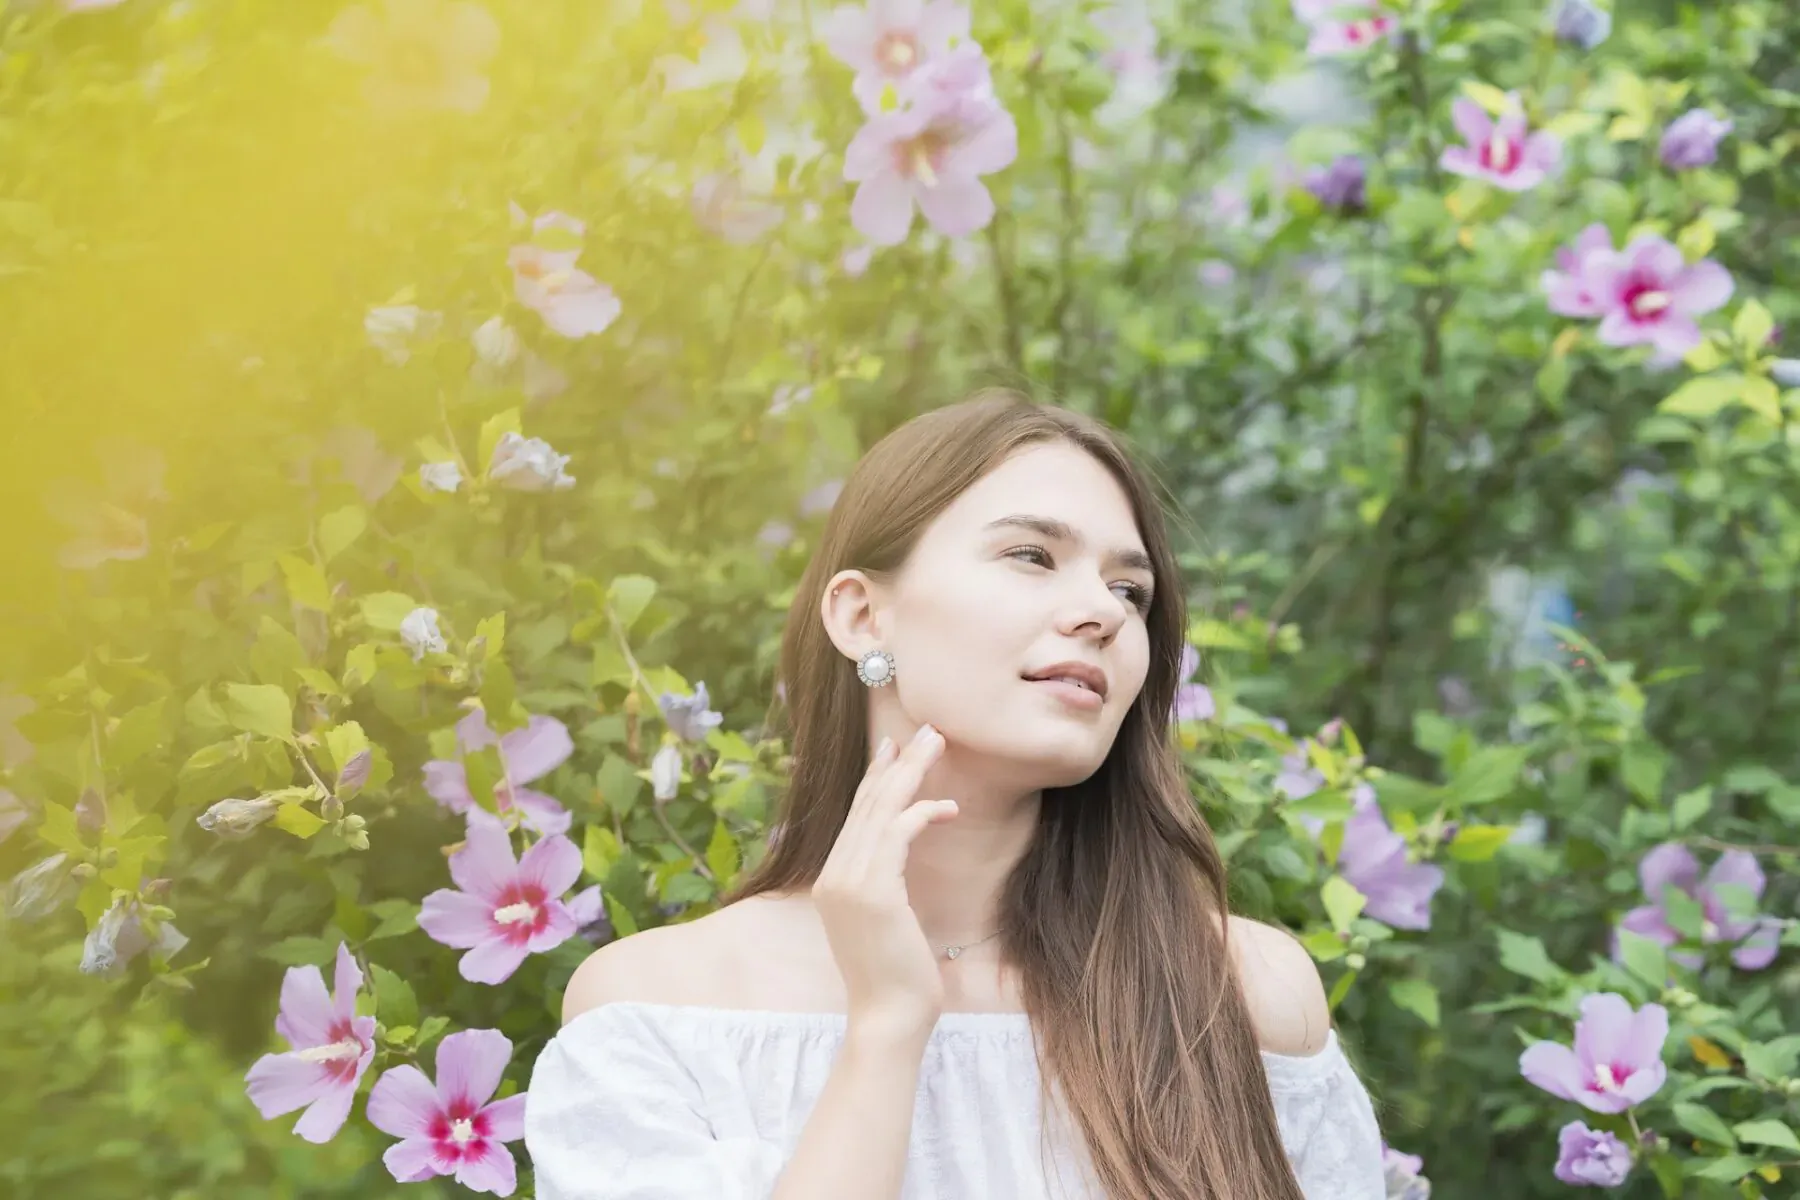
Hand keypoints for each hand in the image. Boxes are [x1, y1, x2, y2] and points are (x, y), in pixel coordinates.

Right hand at [811, 724, 958, 1037]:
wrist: (889, 1020)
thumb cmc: (897, 979)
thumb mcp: (885, 923)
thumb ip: (884, 887)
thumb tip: (900, 859)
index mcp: (831, 882)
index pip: (854, 818)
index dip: (875, 780)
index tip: (893, 750)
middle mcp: (833, 876)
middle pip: (865, 805)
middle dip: (897, 764)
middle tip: (925, 731)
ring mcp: (848, 883)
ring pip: (881, 811)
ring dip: (912, 773)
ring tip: (937, 744)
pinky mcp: (873, 891)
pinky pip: (897, 835)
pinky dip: (922, 814)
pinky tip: (947, 807)